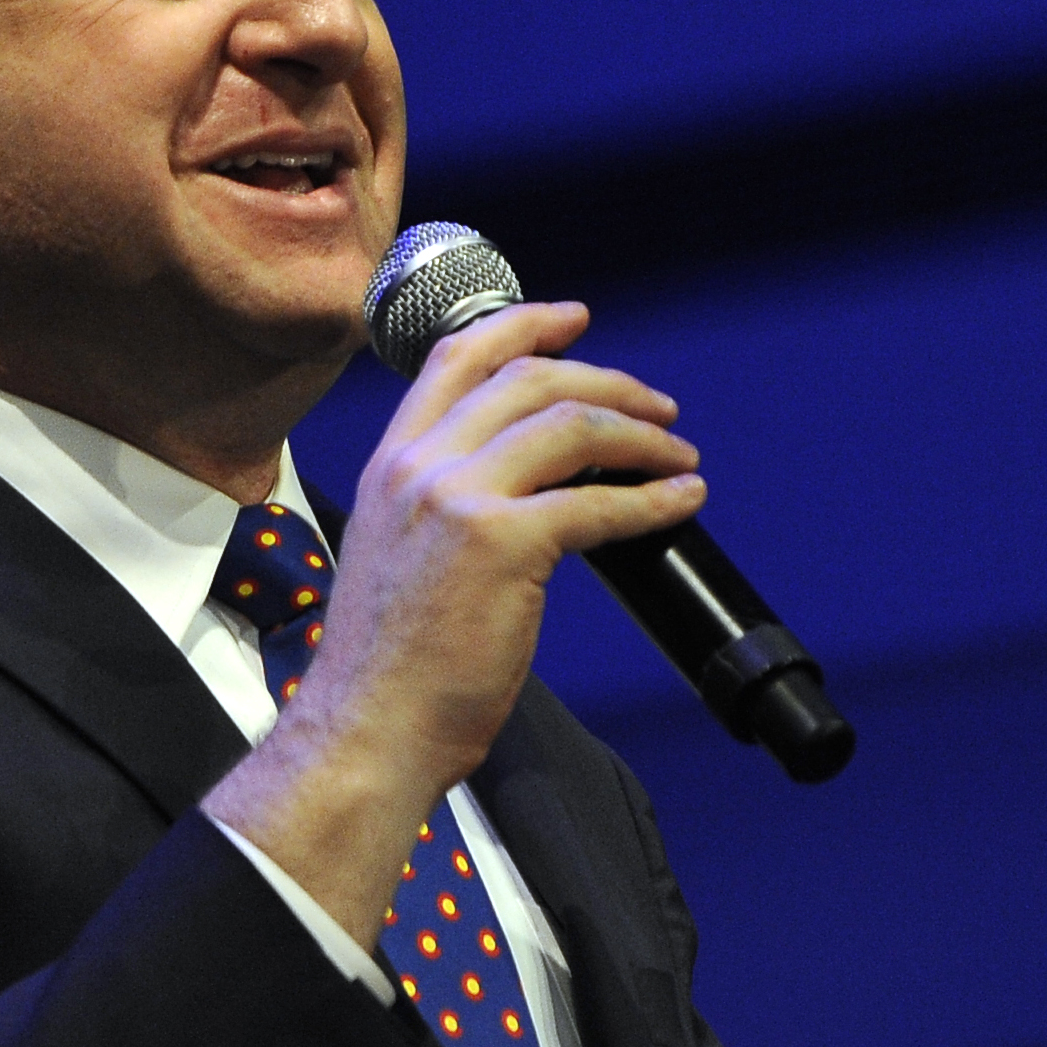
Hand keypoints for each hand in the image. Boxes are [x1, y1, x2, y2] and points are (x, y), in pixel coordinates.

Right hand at [202, 301, 701, 930]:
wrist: (367, 727)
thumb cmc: (388, 666)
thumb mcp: (398, 552)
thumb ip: (444, 505)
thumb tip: (528, 489)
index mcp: (393, 463)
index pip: (460, 358)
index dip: (527, 326)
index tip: (577, 320)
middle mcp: (421, 467)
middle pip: (532, 381)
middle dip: (609, 383)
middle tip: (657, 407)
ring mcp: (459, 501)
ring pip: (572, 427)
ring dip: (641, 434)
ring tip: (678, 455)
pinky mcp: (502, 545)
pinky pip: (599, 503)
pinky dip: (652, 499)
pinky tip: (679, 502)